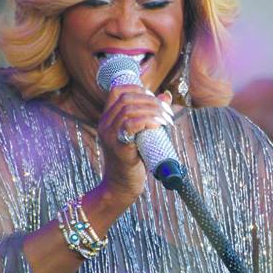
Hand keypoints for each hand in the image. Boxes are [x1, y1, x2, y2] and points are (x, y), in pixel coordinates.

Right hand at [97, 85, 173, 202]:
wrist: (122, 186)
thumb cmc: (134, 160)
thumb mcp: (142, 133)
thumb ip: (150, 114)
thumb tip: (166, 95)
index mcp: (108, 118)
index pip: (117, 90)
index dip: (137, 87)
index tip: (154, 96)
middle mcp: (105, 124)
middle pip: (126, 98)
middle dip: (150, 100)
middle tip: (167, 111)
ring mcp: (109, 135)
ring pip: (129, 109)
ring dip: (152, 110)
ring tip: (167, 119)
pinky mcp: (117, 146)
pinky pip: (130, 125)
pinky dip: (147, 121)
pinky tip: (158, 125)